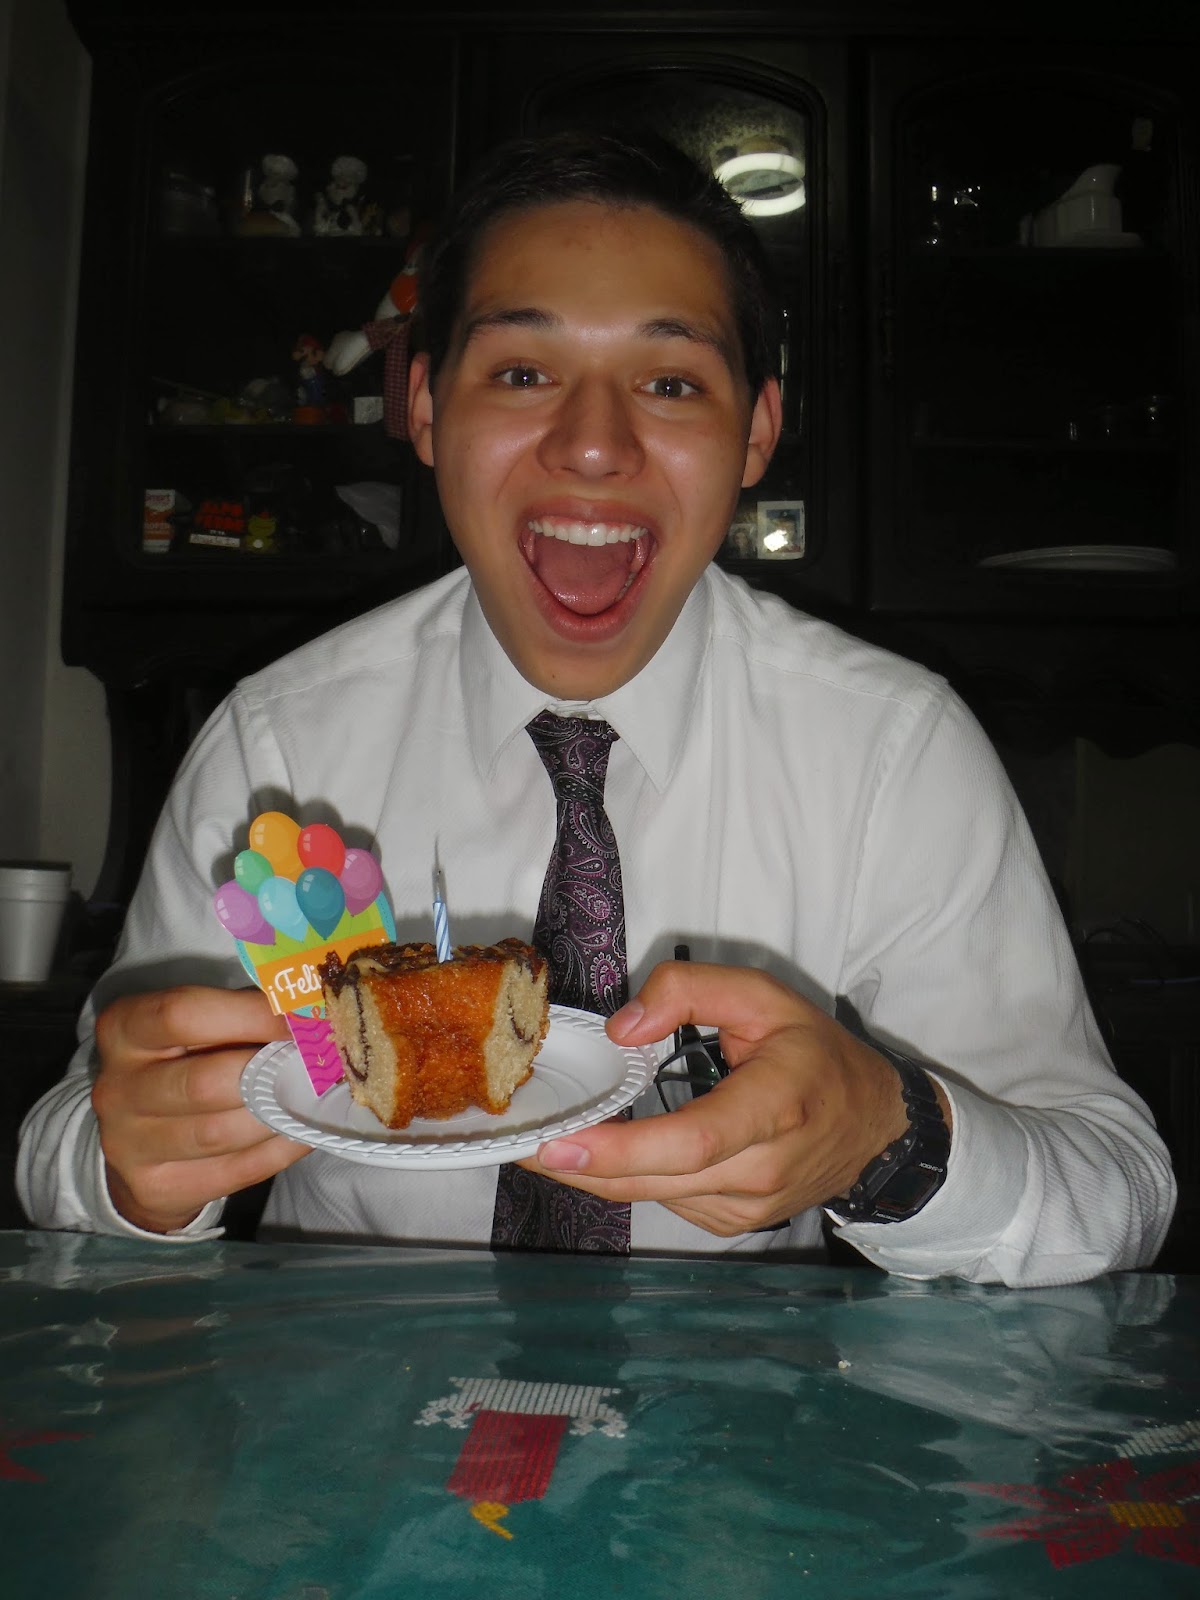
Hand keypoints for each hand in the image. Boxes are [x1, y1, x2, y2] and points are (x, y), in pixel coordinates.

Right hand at [92, 986, 310, 1233]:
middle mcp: (117, 1087)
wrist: (142, 1144)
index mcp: (125, 1028)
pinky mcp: (155, 1187)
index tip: (298, 1020)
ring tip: (311, 1098)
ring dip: (277, 1115)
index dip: (250, 1015)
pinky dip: (279, 1150)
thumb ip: (243, 1014)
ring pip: (219, 1133)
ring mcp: (128, 1143)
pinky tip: (301, 1131)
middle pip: (201, 1082)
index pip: (183, 1014)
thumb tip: (309, 1013)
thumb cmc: (185, 1063)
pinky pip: (234, 1171)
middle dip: (267, 1073)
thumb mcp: (199, 1026)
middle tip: (311, 1066)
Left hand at [525, 961, 951, 1236]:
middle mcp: (763, 1169)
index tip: (558, 1142)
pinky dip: (627, 1179)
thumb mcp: (765, 996)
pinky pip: (667, 1201)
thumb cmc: (816, 1053)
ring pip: (652, 1197)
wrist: (875, 1130)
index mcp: (777, 1106)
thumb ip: (690, 992)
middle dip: (579, 1164)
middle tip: (518, 1141)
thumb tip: (621, 1028)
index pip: (692, 1141)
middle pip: (656, 1178)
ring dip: (592, 1174)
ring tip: (543, 1143)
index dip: (621, 1149)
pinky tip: (601, 1153)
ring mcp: (749, 1208)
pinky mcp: (735, 1224)